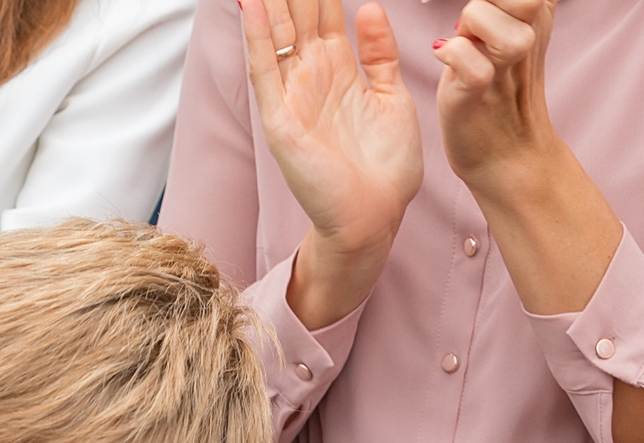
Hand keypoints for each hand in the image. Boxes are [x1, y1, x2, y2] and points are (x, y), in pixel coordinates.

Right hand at [241, 0, 422, 330]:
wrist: (375, 219)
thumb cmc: (386, 170)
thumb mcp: (392, 99)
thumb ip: (379, 55)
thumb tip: (368, 7)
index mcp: (339, 71)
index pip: (322, 12)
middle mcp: (312, 78)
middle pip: (296, 15)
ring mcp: (293, 98)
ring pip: (277, 33)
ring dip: (270, 1)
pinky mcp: (282, 122)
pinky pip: (266, 71)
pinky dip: (257, 37)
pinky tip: (251, 5)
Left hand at [432, 0, 560, 188]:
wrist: (507, 157)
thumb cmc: (502, 91)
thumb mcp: (513, 35)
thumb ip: (512, 8)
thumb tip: (506, 0)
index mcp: (539, 14)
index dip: (496, 3)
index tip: (485, 22)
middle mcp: (528, 34)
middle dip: (486, 4)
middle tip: (474, 26)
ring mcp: (504, 64)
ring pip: (485, 14)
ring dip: (469, 23)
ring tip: (464, 40)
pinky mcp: (477, 91)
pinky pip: (466, 58)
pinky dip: (451, 54)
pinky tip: (445, 58)